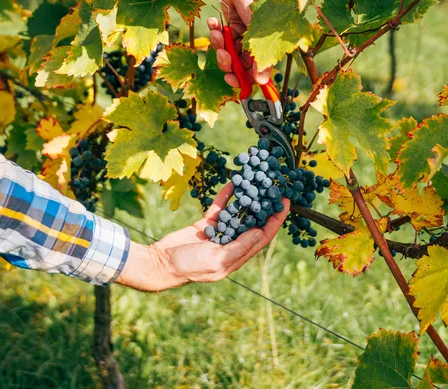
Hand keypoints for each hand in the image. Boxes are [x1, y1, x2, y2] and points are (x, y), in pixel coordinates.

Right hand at [116, 183, 288, 291]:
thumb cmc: (190, 266)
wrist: (160, 263)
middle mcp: (231, 244)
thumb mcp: (217, 259)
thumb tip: (260, 232)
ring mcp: (219, 234)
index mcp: (237, 256)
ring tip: (258, 182)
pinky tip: (234, 182)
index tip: (286, 204)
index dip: (276, 221)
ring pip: (238, 213)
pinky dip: (227, 196)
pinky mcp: (205, 225)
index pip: (263, 236)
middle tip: (275, 188)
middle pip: (253, 223)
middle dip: (265, 207)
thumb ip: (239, 247)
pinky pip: (220, 208)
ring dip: (247, 198)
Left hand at [207, 0, 271, 87]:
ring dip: (219, 45)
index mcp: (266, 47)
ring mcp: (241, 38)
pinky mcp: (230, 29)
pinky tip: (214, 22)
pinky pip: (220, 40)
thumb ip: (259, 58)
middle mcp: (254, 45)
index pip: (255, 73)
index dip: (243, 79)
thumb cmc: (255, 1)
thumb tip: (262, 83)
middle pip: (238, 66)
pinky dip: (215, 32)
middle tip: (222, 54)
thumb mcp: (258, 31)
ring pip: (227, 54)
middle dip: (227, 62)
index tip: (231, 79)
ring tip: (217, 31)